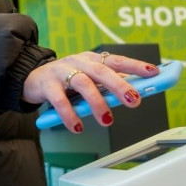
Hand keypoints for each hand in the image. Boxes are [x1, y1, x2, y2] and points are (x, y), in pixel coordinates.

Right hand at [22, 51, 158, 132]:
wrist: (31, 78)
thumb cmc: (65, 80)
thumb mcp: (88, 78)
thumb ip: (107, 84)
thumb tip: (134, 92)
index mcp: (92, 59)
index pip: (117, 60)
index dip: (135, 65)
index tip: (154, 72)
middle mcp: (78, 62)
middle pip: (102, 71)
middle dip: (120, 86)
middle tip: (135, 100)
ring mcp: (62, 72)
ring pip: (83, 84)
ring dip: (97, 102)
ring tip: (107, 120)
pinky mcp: (47, 85)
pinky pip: (60, 100)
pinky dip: (70, 115)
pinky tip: (77, 127)